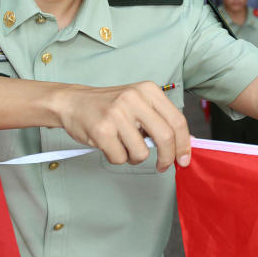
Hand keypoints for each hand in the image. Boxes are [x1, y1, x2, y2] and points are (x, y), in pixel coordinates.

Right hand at [56, 82, 190, 171]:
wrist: (73, 102)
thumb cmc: (109, 106)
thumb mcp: (139, 103)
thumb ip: (160, 120)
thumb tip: (183, 144)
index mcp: (148, 90)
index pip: (177, 120)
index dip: (184, 144)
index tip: (184, 158)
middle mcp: (134, 99)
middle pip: (165, 137)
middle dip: (167, 158)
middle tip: (163, 166)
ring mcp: (117, 114)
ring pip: (141, 153)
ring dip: (134, 157)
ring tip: (123, 145)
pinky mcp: (102, 130)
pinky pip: (120, 158)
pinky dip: (117, 158)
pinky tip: (109, 145)